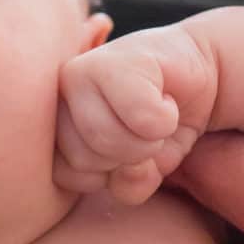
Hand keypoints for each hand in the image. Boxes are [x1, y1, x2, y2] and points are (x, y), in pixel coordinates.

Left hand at [55, 25, 216, 204]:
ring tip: (153, 114)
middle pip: (85, 159)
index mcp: (50, 121)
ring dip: (149, 140)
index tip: (125, 148)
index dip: (107, 175)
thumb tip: (131, 170)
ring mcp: (81, 70)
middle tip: (143, 129)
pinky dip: (166, 119)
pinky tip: (166, 97)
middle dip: (128, 158)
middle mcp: (57, 93)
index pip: (66, 176)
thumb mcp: (139, 171)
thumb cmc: (157, 124)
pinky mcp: (116, 58)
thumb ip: (126, 185)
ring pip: (109, 139)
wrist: (193, 72)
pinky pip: (143, 119)